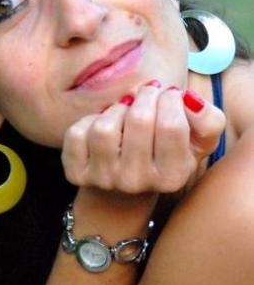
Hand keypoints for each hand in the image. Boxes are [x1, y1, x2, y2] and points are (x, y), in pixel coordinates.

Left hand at [61, 81, 225, 194]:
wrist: (123, 190)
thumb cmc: (164, 154)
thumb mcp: (197, 141)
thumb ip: (208, 120)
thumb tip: (188, 100)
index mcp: (172, 176)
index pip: (172, 125)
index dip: (170, 99)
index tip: (168, 95)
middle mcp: (137, 182)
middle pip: (139, 121)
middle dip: (145, 97)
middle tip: (147, 95)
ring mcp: (104, 180)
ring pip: (104, 127)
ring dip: (116, 110)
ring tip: (125, 112)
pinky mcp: (76, 173)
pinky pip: (77, 134)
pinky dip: (88, 121)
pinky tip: (101, 125)